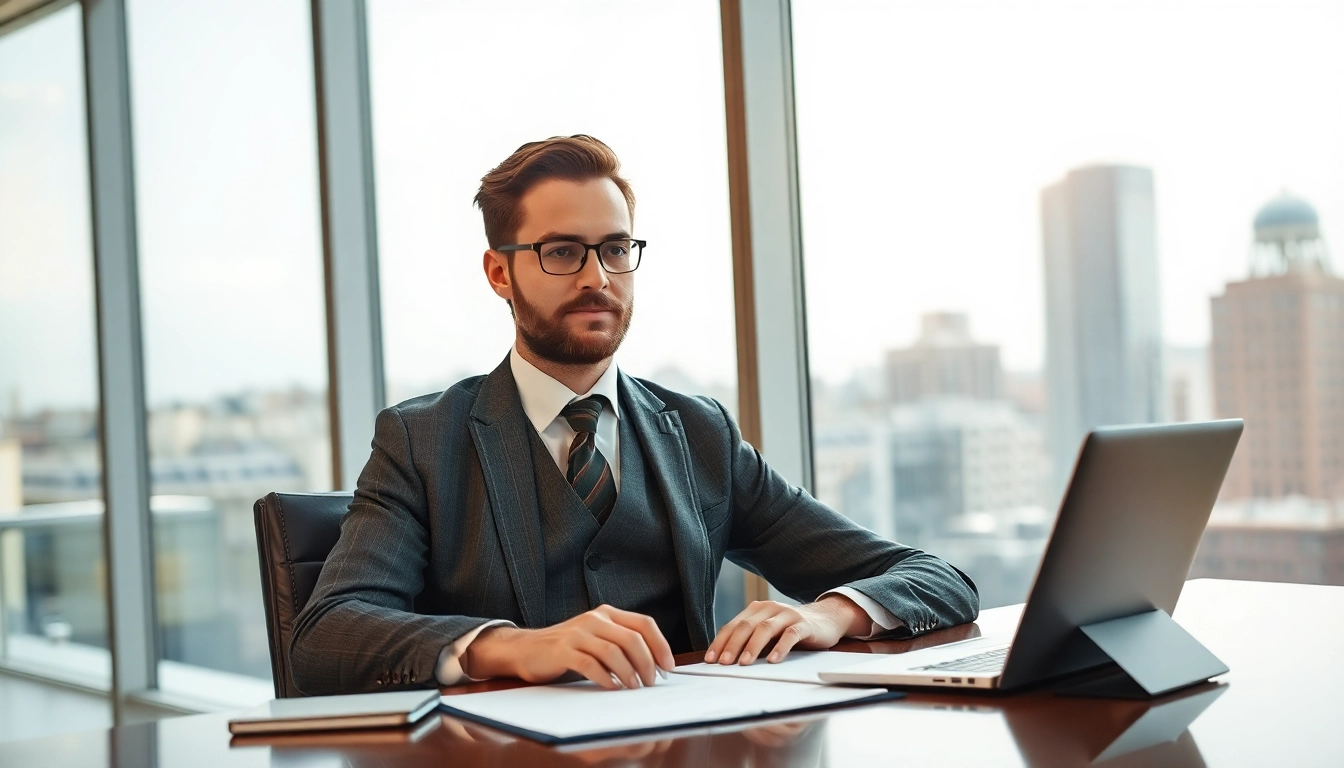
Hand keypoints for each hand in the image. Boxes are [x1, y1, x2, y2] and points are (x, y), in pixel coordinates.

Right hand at [463, 604, 675, 689]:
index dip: (661, 645)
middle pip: (633, 639)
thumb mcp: (596, 637)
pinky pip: (591, 664)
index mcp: (607, 613)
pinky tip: (612, 687)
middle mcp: (595, 619)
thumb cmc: (567, 648)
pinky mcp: (563, 650)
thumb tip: (654, 665)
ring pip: (614, 652)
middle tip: (651, 683)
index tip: (668, 667)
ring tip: (634, 688)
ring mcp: (578, 633)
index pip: (644, 623)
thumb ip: (620, 643)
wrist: (526, 648)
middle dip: (648, 663)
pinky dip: (606, 678)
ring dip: (630, 673)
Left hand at [705, 596, 868, 665]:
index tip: (711, 659)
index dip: (720, 642)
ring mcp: (788, 615)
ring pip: (766, 628)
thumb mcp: (768, 632)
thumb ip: (751, 640)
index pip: (733, 625)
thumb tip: (725, 661)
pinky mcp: (804, 625)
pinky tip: (773, 661)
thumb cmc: (791, 629)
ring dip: (753, 647)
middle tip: (724, 664)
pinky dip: (780, 648)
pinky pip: (790, 636)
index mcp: (757, 609)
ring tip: (744, 663)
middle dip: (733, 645)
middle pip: (746, 626)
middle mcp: (770, 608)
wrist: (826, 619)